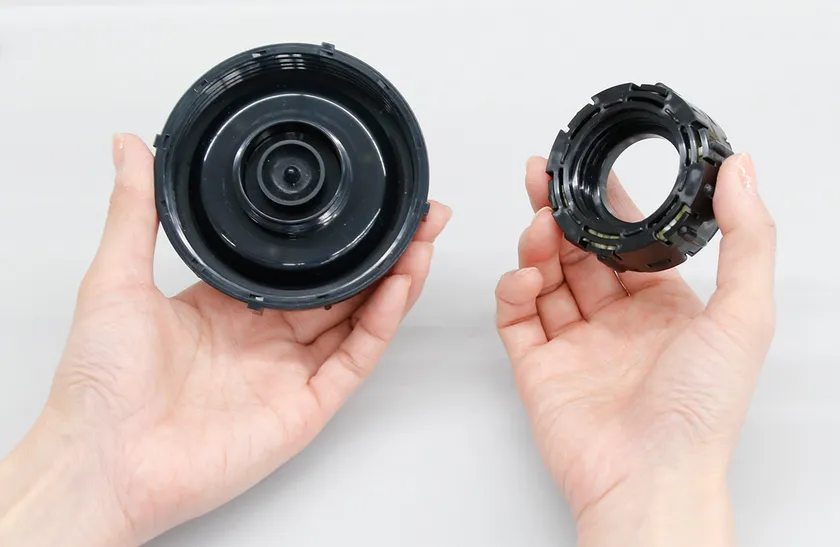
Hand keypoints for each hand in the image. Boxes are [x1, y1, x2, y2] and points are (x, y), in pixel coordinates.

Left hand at [0, 134, 450, 545]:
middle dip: (382, 250)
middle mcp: (266, 339)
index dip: (336, 235)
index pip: (299, 266)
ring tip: (421, 240)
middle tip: (415, 215)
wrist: (104, 458)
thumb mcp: (116, 278)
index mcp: (229, 308)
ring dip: (395, 279)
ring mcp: (290, 373)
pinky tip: (399, 285)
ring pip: (359, 319)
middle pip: (342, 288)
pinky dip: (382, 323)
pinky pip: (354, 358)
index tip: (364, 201)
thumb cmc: (100, 383)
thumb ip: (135, 212)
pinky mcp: (307, 406)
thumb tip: (129, 147)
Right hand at [495, 154, 774, 545]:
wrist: (649, 477)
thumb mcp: (744, 315)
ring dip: (537, 246)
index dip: (608, 205)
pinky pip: (518, 318)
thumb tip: (741, 172)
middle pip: (580, 254)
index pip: (628, 242)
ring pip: (546, 278)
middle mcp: (618, 325)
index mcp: (664, 310)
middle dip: (559, 213)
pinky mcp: (538, 368)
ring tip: (538, 227)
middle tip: (540, 179)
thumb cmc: (699, 411)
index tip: (590, 172)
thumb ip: (746, 238)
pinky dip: (514, 290)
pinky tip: (525, 276)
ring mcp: (576, 345)